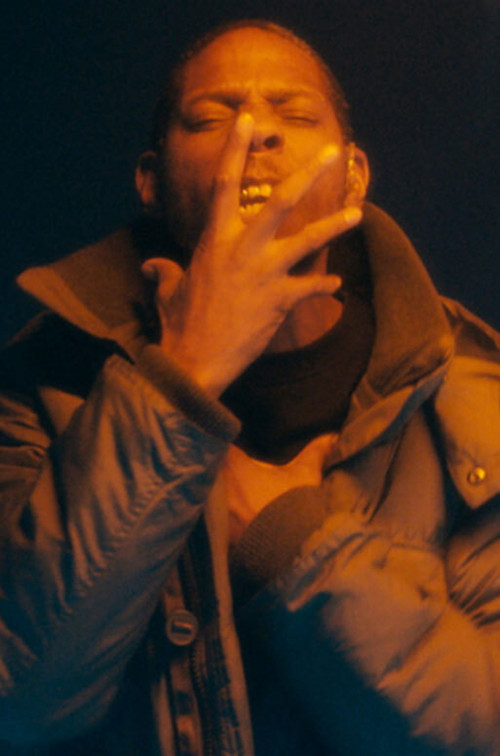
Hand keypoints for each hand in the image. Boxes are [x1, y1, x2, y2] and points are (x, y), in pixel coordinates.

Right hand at [142, 114, 361, 397]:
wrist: (194, 362)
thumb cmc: (179, 325)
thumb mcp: (169, 291)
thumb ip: (164, 271)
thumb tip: (151, 265)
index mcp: (214, 240)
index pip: (224, 182)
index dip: (237, 147)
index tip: (250, 118)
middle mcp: (241, 249)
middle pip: (280, 201)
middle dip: (308, 174)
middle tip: (332, 153)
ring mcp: (263, 274)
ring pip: (306, 240)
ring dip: (334, 225)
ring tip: (357, 212)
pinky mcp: (279, 301)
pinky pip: (310, 287)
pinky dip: (323, 285)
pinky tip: (336, 284)